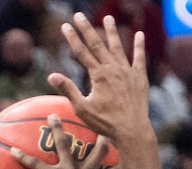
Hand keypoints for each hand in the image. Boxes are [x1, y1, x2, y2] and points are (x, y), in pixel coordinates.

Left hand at [11, 114, 118, 168]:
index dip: (121, 162)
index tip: (124, 155)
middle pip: (97, 148)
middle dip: (99, 134)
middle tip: (99, 123)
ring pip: (64, 144)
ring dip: (58, 129)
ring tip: (52, 116)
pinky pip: (35, 163)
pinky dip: (22, 158)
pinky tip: (12, 152)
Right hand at [48, 14, 148, 145]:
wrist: (131, 129)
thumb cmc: (105, 123)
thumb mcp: (83, 109)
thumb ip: (68, 90)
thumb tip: (51, 76)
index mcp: (98, 75)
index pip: (82, 52)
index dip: (72, 38)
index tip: (65, 26)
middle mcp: (113, 69)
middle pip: (97, 44)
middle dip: (87, 29)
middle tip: (79, 15)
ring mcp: (127, 71)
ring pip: (118, 47)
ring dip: (112, 32)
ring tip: (108, 18)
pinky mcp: (139, 78)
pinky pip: (139, 58)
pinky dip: (139, 46)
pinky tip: (139, 34)